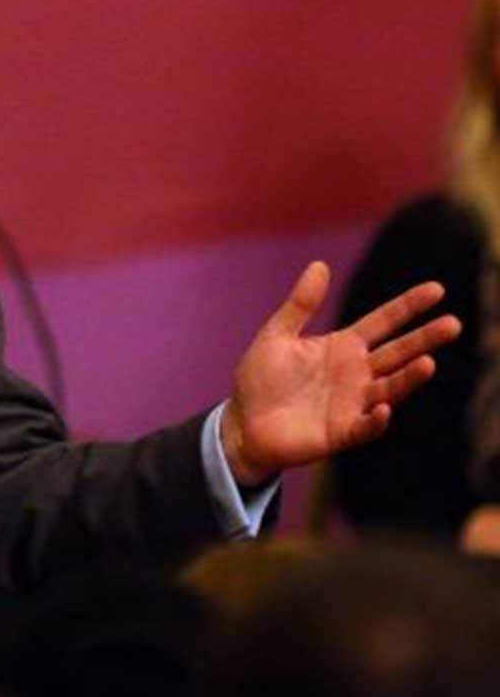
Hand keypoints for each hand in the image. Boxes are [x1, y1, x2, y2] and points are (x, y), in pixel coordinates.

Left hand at [221, 261, 459, 487]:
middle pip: (397, 353)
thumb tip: (320, 264)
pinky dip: (376, 419)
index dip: (408, 306)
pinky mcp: (342, 432)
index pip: (383, 322)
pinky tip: (383, 406)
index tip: (437, 289)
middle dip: (424, 339)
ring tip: (428, 363)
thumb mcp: (278, 334)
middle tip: (453, 324)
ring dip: (409, 378)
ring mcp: (353, 403)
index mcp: (343, 346)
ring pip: (390, 388)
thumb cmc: (262, 378)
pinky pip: (366, 425)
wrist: (242, 421)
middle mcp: (356, 374)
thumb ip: (301, 304)